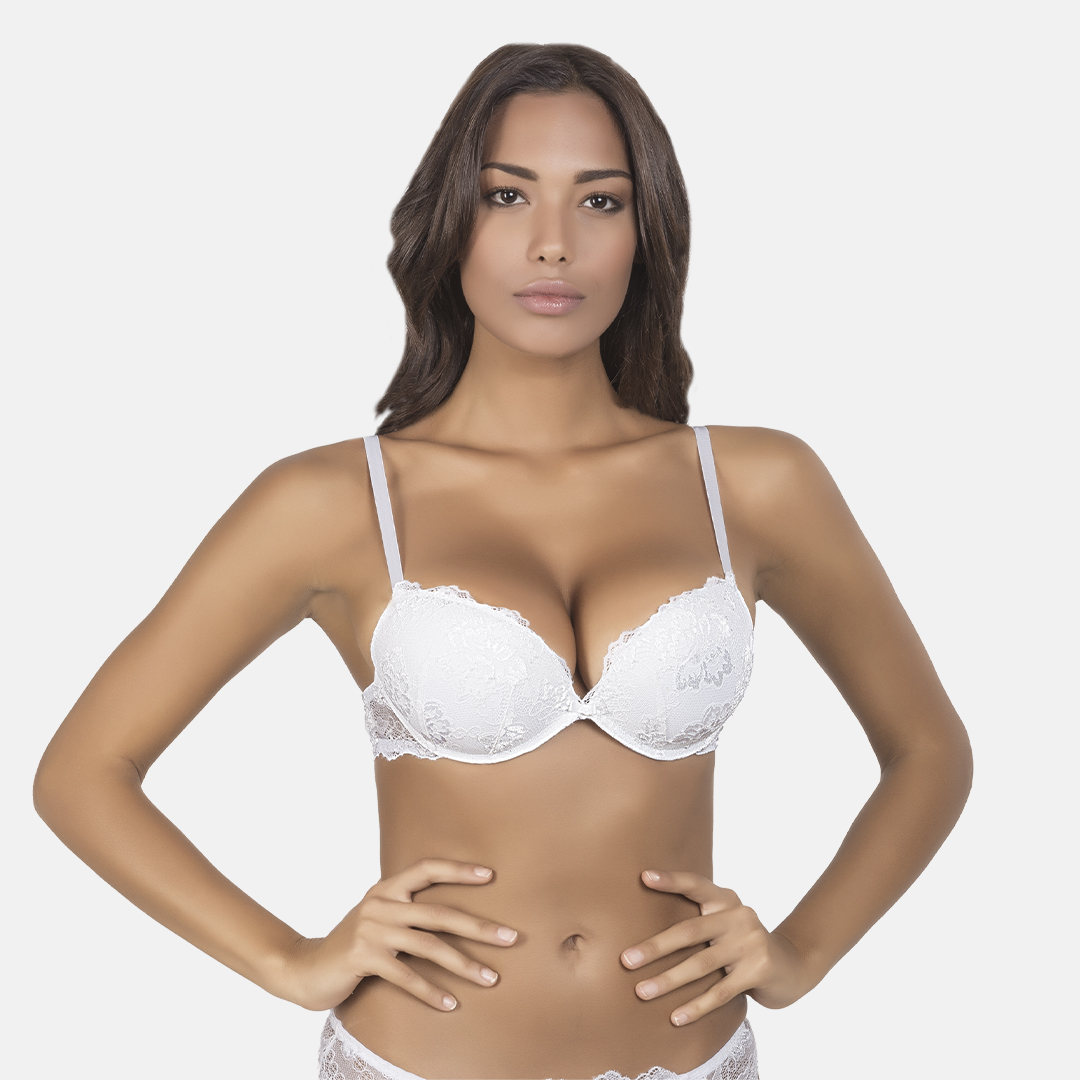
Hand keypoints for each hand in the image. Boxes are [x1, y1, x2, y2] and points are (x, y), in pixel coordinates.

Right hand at [281, 858, 518, 1011]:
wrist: (305, 969)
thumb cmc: (352, 945)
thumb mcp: (378, 918)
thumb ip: (406, 911)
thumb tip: (453, 916)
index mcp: (387, 888)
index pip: (427, 868)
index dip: (458, 870)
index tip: (491, 875)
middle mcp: (381, 903)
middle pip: (439, 912)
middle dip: (479, 926)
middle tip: (510, 937)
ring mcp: (372, 929)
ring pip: (429, 946)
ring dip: (464, 965)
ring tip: (491, 978)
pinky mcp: (364, 957)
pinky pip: (407, 976)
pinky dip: (431, 992)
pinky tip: (451, 1003)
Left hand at [620, 870, 810, 1025]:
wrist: (792, 966)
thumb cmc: (743, 945)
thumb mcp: (725, 926)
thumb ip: (699, 923)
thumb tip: (646, 938)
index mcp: (726, 900)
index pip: (696, 885)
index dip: (671, 880)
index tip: (644, 877)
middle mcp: (739, 916)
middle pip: (690, 931)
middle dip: (655, 947)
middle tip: (626, 960)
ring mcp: (751, 942)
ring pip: (701, 964)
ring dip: (668, 980)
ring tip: (642, 992)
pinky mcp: (759, 970)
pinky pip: (720, 992)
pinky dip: (696, 1006)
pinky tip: (675, 1017)